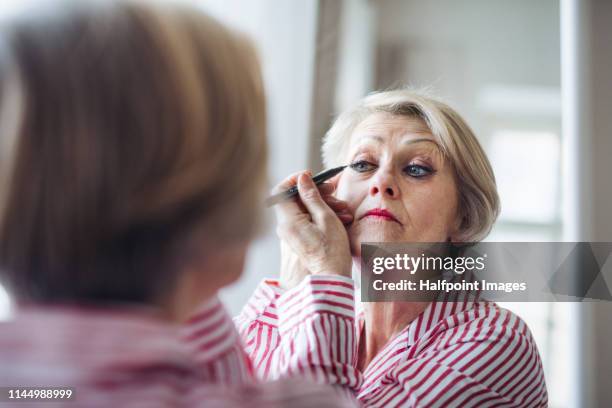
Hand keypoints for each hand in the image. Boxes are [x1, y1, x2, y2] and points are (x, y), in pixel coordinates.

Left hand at [274, 171, 352, 289]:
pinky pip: (306, 219)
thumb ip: (312, 196)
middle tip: (333, 191)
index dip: (294, 179)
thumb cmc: (332, 250)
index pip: (280, 191)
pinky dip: (321, 214)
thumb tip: (302, 178)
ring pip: (303, 208)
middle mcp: (285, 226)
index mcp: (288, 221)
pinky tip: (340, 217)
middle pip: (294, 198)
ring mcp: (291, 233)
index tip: (311, 176)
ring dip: (323, 204)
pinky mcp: (298, 237)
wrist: (332, 277)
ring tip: (343, 209)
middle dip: (315, 192)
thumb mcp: (326, 217)